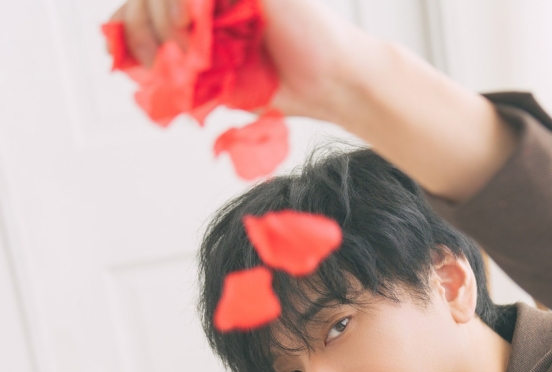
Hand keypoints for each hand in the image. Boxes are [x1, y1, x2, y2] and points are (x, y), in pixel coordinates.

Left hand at [108, 0, 364, 121]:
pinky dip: (184, 4)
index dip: (126, 26)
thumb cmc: (283, 86)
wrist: (329, 83)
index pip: (144, 5)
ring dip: (160, 19)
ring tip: (186, 53)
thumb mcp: (217, 85)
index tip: (126, 56)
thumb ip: (178, 70)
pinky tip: (194, 30)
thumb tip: (129, 64)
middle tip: (158, 62)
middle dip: (139, 27)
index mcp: (205, 12)